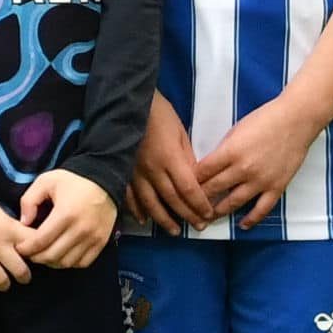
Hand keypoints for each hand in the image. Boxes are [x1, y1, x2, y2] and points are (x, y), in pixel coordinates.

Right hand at [0, 195, 33, 295]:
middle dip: (23, 276)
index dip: (40, 252)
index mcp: (8, 228)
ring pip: (2, 282)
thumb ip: (12, 227)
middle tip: (20, 275)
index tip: (37, 257)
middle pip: (22, 272)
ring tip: (1, 280)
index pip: (34, 244)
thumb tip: (26, 240)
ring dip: (3, 283)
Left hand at [17, 169, 117, 267]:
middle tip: (29, 253)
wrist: (103, 181)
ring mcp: (92, 238)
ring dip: (52, 262)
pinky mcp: (100, 243)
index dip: (27, 248)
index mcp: (65, 213)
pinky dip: (69, 263)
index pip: (41, 240)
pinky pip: (82, 263)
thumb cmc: (72, 181)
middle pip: (53, 255)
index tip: (19, 247)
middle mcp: (80, 229)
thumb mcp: (46, 181)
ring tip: (43, 254)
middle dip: (37, 257)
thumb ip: (30, 200)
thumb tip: (23, 222)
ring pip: (67, 262)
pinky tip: (61, 254)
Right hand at [123, 91, 212, 235]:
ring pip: (150, 203)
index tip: (209, 214)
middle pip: (172, 199)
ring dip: (164, 219)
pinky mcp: (124, 170)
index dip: (200, 204)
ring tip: (174, 231)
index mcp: (170, 158)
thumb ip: (187, 158)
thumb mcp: (180, 132)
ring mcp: (135, 172)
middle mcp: (153, 169)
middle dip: (188, 215)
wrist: (129, 102)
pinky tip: (143, 219)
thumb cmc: (159, 113)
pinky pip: (129, 195)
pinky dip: (136, 209)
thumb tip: (196, 180)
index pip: (189, 189)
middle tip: (199, 226)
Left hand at [194, 95, 321, 229]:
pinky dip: (251, 219)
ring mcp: (260, 181)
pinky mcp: (276, 188)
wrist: (294, 122)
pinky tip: (241, 225)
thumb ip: (224, 150)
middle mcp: (243, 169)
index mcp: (230, 152)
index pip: (203, 171)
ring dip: (219, 211)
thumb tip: (211, 165)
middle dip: (200, 198)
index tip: (182, 187)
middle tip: (190, 206)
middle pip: (215, 188)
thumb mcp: (236, 130)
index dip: (191, 180)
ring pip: (234, 202)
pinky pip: (261, 209)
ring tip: (208, 217)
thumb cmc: (263, 120)